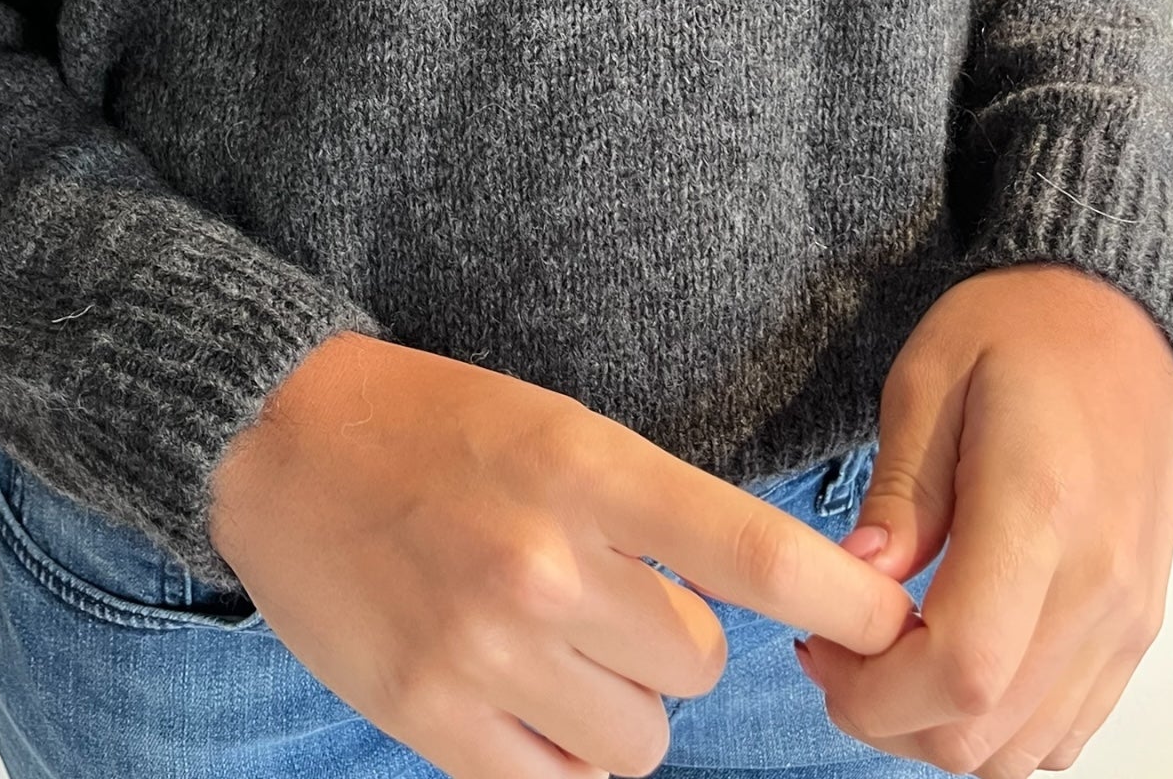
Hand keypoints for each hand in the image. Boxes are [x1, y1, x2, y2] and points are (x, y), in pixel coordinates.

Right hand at [208, 330, 917, 778]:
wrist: (280, 440)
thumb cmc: (436, 426)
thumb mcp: (557, 428)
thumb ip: (651, 513)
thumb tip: (758, 605)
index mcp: (587, 469)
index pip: (760, 555)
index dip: (848, 603)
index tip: (892, 623)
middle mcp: (546, 565)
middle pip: (702, 665)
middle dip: (676, 643)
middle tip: (609, 596)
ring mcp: (486, 651)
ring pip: (641, 739)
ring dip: (620, 705)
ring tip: (557, 645)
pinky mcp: (430, 719)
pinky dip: (558, 750)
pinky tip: (517, 692)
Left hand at [795, 262, 1172, 775]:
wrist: (1116, 320)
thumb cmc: (1017, 332)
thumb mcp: (927, 380)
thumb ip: (897, 491)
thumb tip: (856, 580)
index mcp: (1039, 512)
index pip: (964, 667)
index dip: (876, 690)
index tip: (820, 648)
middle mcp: (1098, 585)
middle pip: (987, 732)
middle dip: (888, 718)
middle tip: (834, 654)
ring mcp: (1126, 617)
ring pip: (1025, 752)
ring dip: (938, 731)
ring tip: (883, 658)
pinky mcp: (1134, 628)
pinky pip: (1065, 730)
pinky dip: (996, 728)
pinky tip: (945, 661)